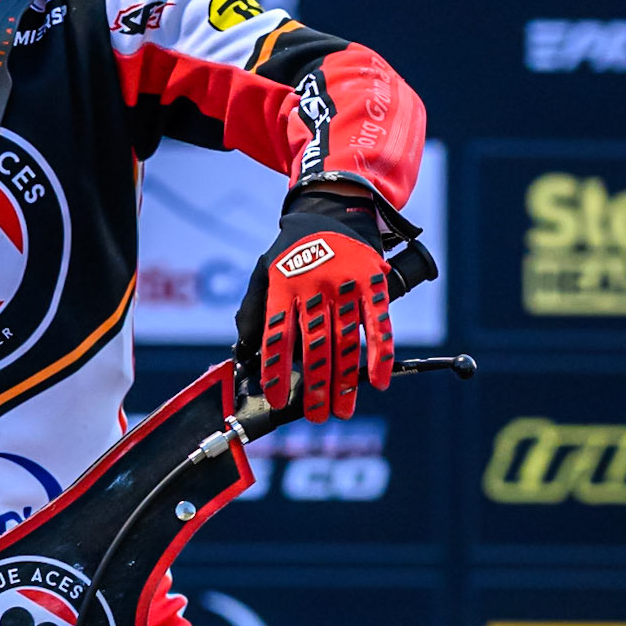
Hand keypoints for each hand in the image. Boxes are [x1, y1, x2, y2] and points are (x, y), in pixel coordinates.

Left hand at [236, 192, 392, 421]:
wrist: (332, 209)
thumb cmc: (293, 249)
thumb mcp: (263, 273)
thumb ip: (252, 314)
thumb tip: (245, 355)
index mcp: (282, 287)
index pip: (276, 337)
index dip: (277, 371)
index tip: (278, 399)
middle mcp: (313, 287)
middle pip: (314, 347)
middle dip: (315, 387)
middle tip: (317, 417)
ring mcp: (345, 284)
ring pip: (346, 342)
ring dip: (345, 381)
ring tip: (342, 410)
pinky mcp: (372, 282)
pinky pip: (378, 323)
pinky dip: (380, 354)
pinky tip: (378, 380)